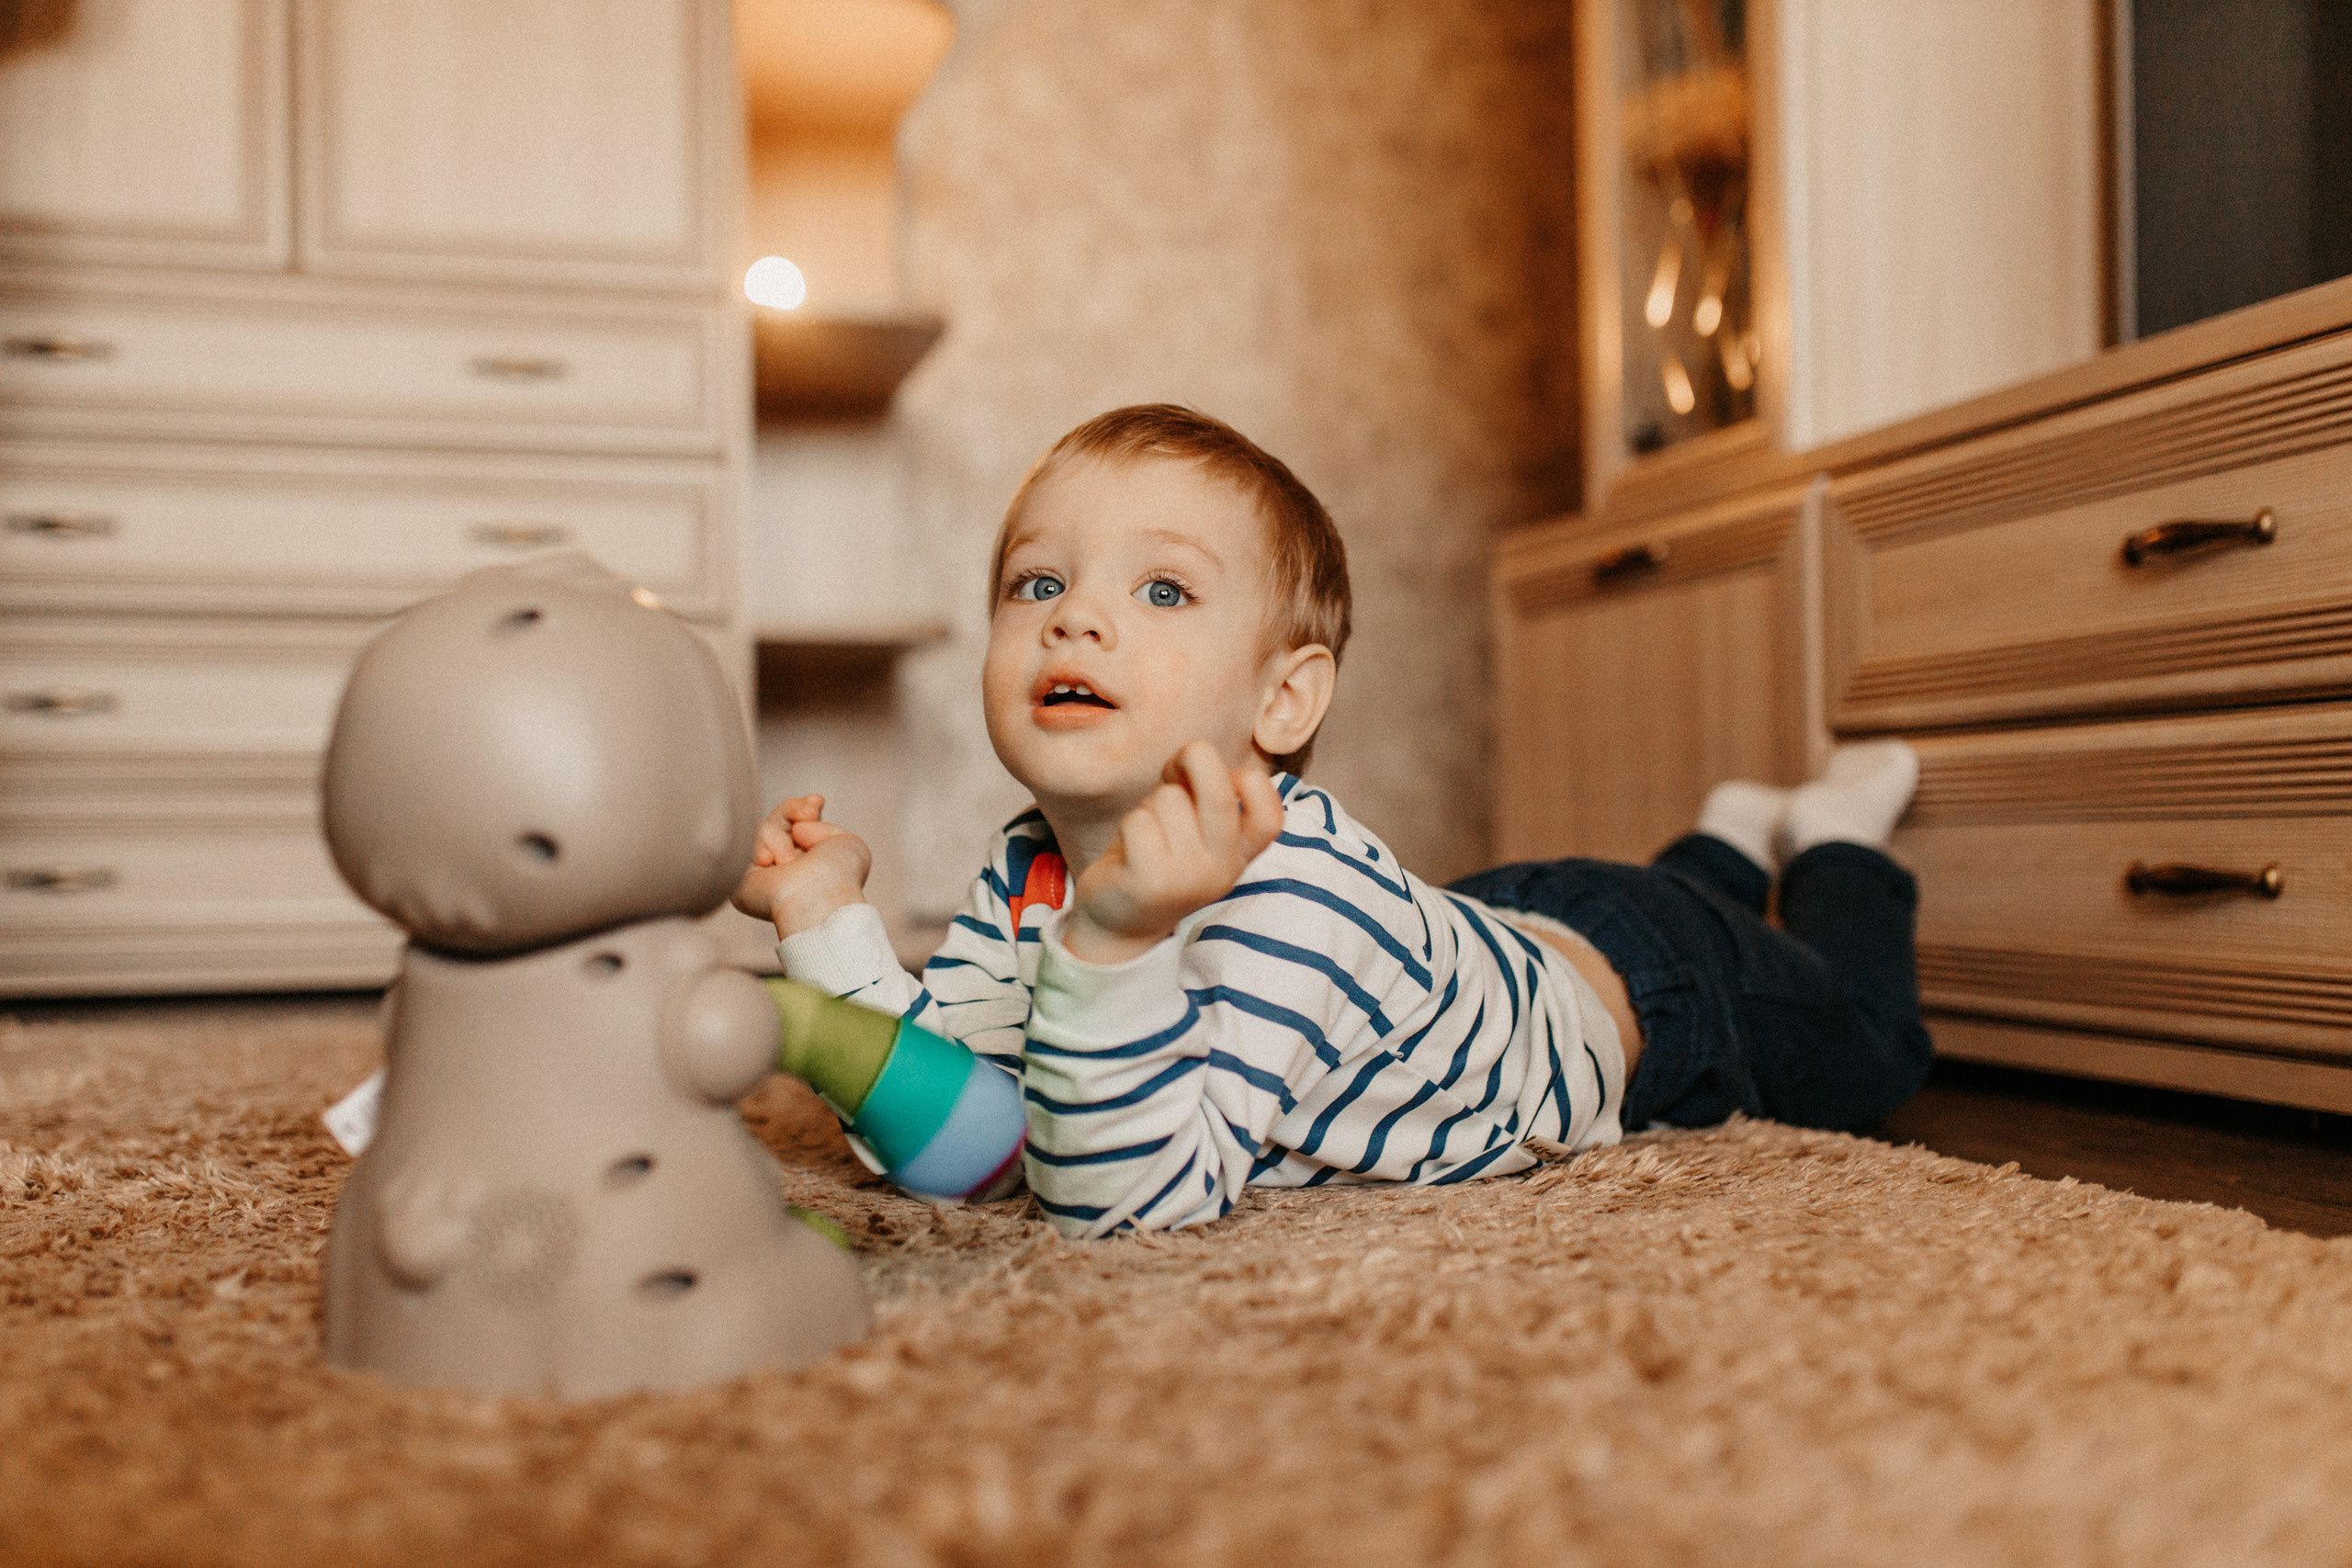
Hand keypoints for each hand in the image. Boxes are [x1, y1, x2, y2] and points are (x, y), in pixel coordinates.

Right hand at [731, 794, 872, 937]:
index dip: (802, 808)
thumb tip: (796, 829)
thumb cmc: (840, 875)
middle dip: (793, 810)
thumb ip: (824, 828)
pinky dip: (763, 844)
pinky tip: (768, 861)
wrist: (817, 895)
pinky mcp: (741, 877)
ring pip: (763, 828)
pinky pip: (748, 841)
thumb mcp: (847, 843)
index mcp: (811, 863)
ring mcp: (764, 872)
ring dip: (780, 838)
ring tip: (789, 861)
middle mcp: (787, 868)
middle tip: (810, 813)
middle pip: (778, 819)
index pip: (799, 827)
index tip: (817, 802)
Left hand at [1065, 742, 1284, 965]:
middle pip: (1219, 792)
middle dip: (1193, 759)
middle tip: (1174, 770)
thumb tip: (1195, 754)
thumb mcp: (1196, 831)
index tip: (1225, 779)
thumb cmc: (1159, 856)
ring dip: (1150, 804)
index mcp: (1240, 854)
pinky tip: (1129, 851)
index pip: (1271, 815)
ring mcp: (1187, 877)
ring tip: (1148, 833)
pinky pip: (1138, 821)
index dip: (1253, 784)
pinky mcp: (1149, 881)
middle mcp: (1221, 868)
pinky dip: (1128, 825)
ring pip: (1168, 799)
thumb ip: (1205, 794)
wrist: (1120, 924)